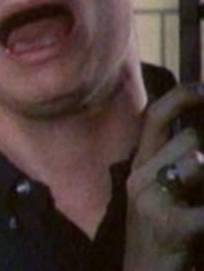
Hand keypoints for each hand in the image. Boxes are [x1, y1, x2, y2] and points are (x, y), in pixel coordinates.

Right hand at [125, 84, 203, 270]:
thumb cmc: (164, 240)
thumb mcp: (162, 198)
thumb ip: (178, 169)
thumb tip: (199, 146)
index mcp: (139, 169)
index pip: (154, 118)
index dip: (181, 96)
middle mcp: (139, 178)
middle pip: (189, 139)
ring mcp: (152, 201)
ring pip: (197, 159)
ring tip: (202, 188)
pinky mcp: (170, 225)